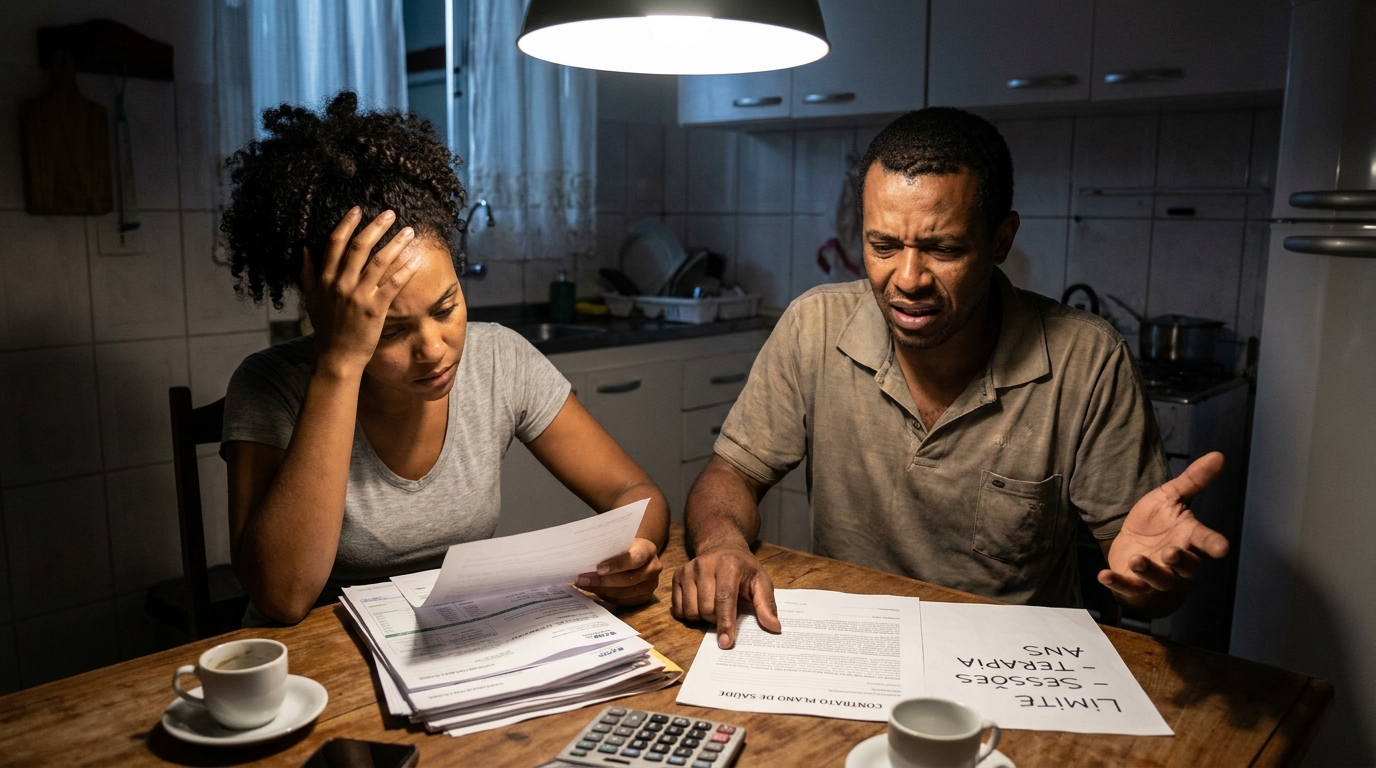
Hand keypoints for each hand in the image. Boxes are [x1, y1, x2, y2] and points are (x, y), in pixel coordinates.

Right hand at [301, 207, 420, 375]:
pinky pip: (393, 284)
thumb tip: (304, 248)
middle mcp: (340, 284)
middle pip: (359, 246)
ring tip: (409, 230)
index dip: (347, 223)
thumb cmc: (326, 328)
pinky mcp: (375, 309)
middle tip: (390, 213)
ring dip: (396, 242)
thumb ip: (307, 272)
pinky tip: (416, 259)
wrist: (337, 356)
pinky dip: (405, 270)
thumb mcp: (311, 298)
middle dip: (376, 226)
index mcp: (324, 279)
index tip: (358, 209)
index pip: (335, 243)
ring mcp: (358, 296)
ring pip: (379, 261)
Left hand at [576, 538, 662, 605]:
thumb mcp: (621, 542)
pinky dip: (606, 597)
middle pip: (629, 579)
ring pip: (625, 593)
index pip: (635, 558)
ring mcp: (651, 585)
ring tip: (583, 585)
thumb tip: (583, 556)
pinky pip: (624, 601)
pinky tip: (593, 590)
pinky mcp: (644, 598)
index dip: (617, 565)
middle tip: (582, 579)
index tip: (598, 568)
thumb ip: (609, 548)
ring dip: (601, 590)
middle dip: (603, 581)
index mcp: (648, 550)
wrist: (639, 555)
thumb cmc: (626, 547)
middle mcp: (653, 568)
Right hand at [671, 544, 779, 648]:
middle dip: (717, 619)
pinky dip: (689, 613)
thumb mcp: (761, 581)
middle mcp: (704, 565)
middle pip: (706, 609)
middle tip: (726, 611)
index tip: (726, 643)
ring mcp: (688, 570)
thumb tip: (774, 627)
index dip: (725, 623)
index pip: (724, 599)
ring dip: (703, 617)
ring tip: (713, 606)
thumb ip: (766, 604)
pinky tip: (699, 603)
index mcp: (728, 565)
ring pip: (691, 611)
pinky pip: (678, 609)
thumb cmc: (744, 568)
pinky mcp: (677, 576)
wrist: (722, 547)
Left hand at [1099, 452, 1230, 605]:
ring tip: (1136, 560)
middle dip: (1180, 561)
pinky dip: (1117, 583)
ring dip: (1148, 571)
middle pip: (1186, 566)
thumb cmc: (1159, 522)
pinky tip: (1103, 575)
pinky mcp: (1134, 585)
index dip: (1214, 544)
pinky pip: (1127, 588)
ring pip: (1159, 580)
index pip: (1204, 540)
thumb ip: (1193, 480)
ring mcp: (1156, 576)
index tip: (1223, 548)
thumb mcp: (1171, 497)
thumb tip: (1219, 455)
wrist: (1135, 543)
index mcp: (1188, 537)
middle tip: (1171, 552)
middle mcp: (1176, 561)